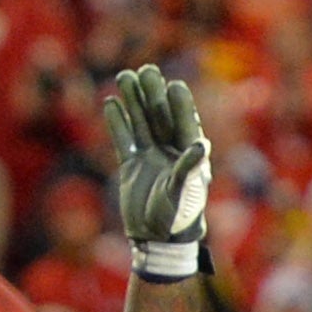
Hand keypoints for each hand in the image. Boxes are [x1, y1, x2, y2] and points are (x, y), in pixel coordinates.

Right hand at [103, 64, 211, 280]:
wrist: (156, 240)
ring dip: (134, 101)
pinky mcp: (133, 165)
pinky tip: (111, 103)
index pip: (184, 123)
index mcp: (189, 154)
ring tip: (125, 76)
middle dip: (153, 94)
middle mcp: (171, 150)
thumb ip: (188, 169)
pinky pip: (124, 139)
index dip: (179, 104)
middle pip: (160, 116)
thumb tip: (201, 145)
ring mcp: (151, 156)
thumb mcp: (184, 194)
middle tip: (147, 71)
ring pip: (141, 122)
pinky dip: (118, 123)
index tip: (173, 85)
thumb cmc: (177, 219)